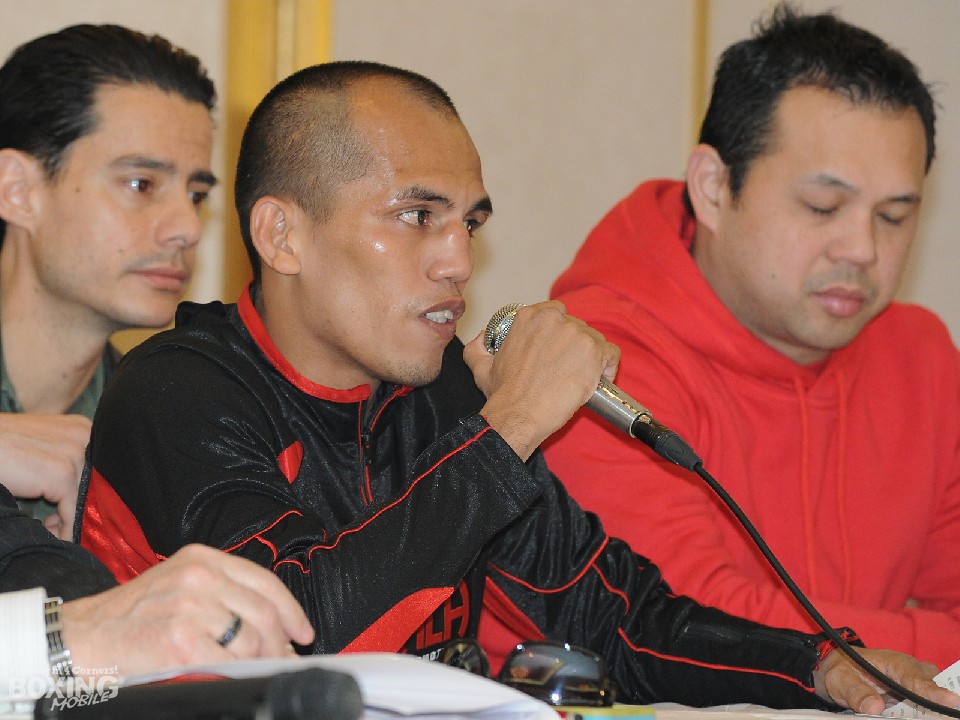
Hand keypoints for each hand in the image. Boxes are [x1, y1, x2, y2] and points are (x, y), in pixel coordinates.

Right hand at [0, 412, 90, 538]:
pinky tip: (55, 536)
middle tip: (61, 525)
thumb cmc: (1, 451)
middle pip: (101, 483)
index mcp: (81, 429)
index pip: (102, 470)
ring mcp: (73, 452)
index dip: (94, 495)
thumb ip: (60, 469)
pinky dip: (67, 529)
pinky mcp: (60, 472)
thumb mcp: (37, 453)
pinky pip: (73, 509)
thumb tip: (74, 505)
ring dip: (74, 521)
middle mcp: (83, 435)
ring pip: (88, 498)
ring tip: (52, 529)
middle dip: (87, 509)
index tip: (76, 514)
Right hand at [61, 544, 314, 676]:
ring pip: (251, 641)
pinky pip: (227, 663)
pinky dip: (235, 675)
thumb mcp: (179, 585)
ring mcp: (190, 608)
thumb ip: (223, 594)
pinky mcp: (180, 642)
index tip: (302, 631)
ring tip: (253, 671)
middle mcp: (199, 577)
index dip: (291, 610)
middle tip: (281, 660)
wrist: (80, 638)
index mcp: (202, 559)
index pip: (265, 581)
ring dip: (259, 663)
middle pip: (264, 613)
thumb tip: (274, 628)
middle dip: (279, 643)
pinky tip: (230, 678)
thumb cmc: (130, 617)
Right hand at [463, 301, 619, 460]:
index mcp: (529, 317)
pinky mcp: (595, 351)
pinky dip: (608, 368)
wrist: (520, 415)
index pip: (556, 314)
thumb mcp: (481, 366)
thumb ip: (478, 347)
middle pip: (576, 327)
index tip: (557, 351)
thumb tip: (481, 338)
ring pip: (595, 340)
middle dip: (574, 347)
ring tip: (580, 378)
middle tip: (566, 370)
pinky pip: (612, 354)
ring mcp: (577, 334)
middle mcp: (555, 319)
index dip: (559, 334)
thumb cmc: (504, 394)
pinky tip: (598, 381)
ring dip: (591, 358)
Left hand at [814, 646, 959, 714]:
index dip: (934, 692)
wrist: (841, 671)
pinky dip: (923, 714)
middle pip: (932, 688)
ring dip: (931, 710)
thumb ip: (856, 692)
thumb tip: (874, 708)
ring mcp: (914, 686)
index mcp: (894, 663)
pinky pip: (923, 708)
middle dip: (939, 702)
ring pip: (931, 699)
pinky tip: (920, 717)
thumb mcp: (841, 680)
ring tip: (936, 717)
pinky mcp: (912, 698)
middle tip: (947, 715)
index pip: (917, 678)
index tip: (953, 702)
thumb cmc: (842, 671)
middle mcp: (910, 672)